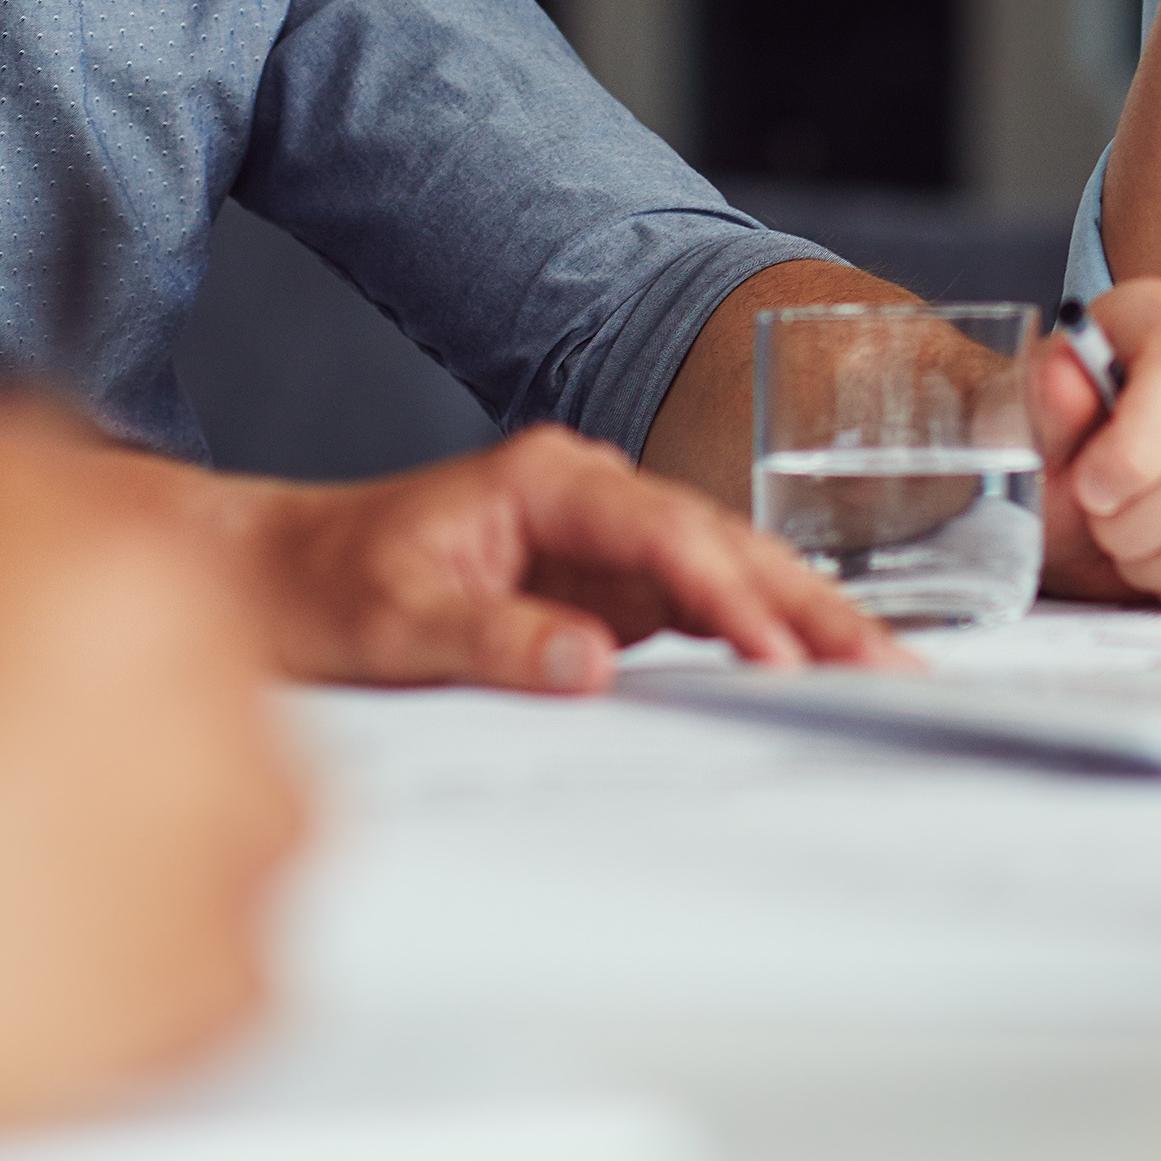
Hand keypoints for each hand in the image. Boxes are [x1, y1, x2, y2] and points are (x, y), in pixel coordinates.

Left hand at [231, 426, 895, 689]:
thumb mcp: (394, 623)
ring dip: (801, 625)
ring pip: (726, 577)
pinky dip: (756, 643)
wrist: (271, 579)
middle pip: (722, 546)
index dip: (732, 598)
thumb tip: (592, 666)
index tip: (784, 657)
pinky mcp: (602, 590)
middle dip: (809, 607)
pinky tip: (810, 677)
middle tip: (889, 669)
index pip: (668, 537)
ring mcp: (603, 544)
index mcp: (549, 482)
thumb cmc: (322, 587)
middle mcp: (590, 500)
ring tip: (883, 678)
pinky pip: (696, 614)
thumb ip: (495, 639)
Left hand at [1035, 280, 1160, 610]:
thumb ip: (1048, 408)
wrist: (1095, 494)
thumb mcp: (1035, 436)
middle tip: (1104, 525)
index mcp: (1158, 316)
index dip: (1132, 451)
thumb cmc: (1066, 455)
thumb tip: (1063, 372)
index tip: (1091, 489)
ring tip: (1136, 543)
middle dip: (1135, 526)